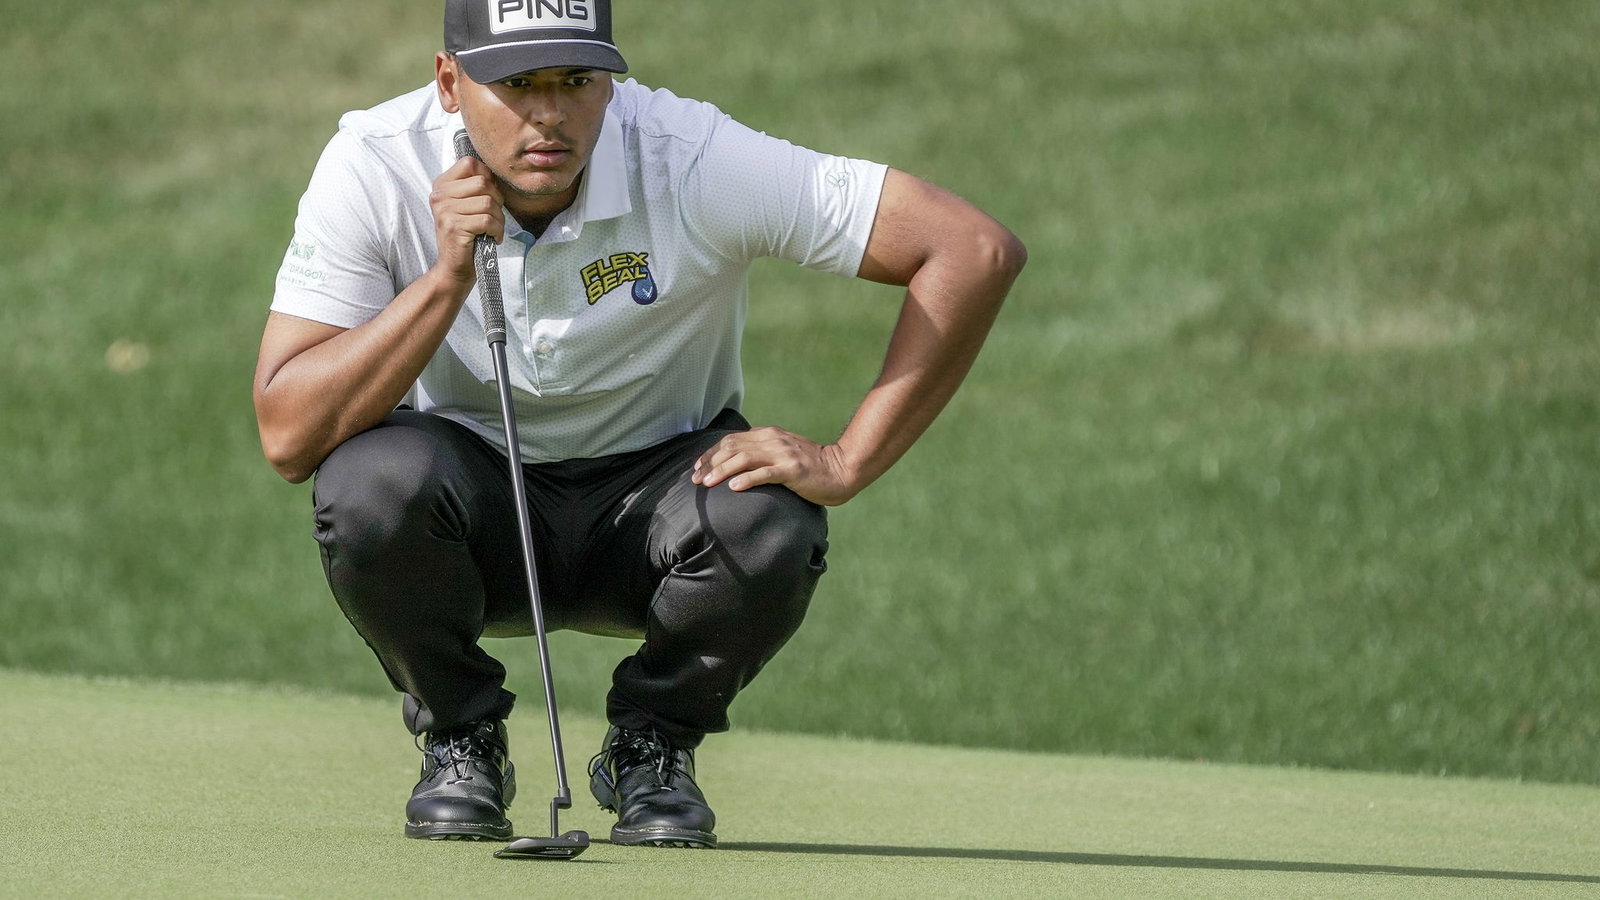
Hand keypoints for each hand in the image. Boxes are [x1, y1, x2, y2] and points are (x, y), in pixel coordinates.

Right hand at [429, 156, 505, 284]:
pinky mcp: (454, 226)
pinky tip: (492, 237)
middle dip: (497, 201)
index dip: (487, 177)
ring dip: (498, 219)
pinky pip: (487, 220)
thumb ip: (474, 186)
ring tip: (492, 229)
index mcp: (442, 185)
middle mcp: (439, 195)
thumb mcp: (465, 205)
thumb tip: (493, 172)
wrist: (454, 267)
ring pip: (488, 202)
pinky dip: (497, 231)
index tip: (488, 196)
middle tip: (493, 217)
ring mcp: (445, 210)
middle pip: (483, 183)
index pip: (470, 163)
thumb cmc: (467, 235)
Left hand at [692, 426, 859, 506]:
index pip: (731, 440)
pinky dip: (746, 480)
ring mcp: (783, 454)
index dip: (711, 454)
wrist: (841, 469)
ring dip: (721, 471)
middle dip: (710, 463)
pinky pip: (764, 473)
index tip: (697, 469)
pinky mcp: (792, 470)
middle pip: (732, 448)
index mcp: (769, 434)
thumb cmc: (811, 467)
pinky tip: (732, 488)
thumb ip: (763, 452)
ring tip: (707, 484)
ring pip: (743, 459)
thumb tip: (737, 461)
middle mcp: (773, 440)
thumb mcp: (783, 452)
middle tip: (695, 480)